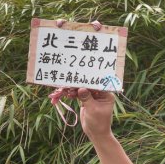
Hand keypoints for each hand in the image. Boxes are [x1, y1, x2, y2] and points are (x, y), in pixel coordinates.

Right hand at [48, 19, 114, 135]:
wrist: (96, 134)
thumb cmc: (100, 124)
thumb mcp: (94, 111)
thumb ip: (87, 98)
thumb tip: (80, 88)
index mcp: (107, 85)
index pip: (102, 64)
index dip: (98, 47)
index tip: (95, 29)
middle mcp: (99, 83)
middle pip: (88, 65)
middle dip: (78, 55)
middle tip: (68, 35)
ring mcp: (90, 87)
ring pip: (77, 77)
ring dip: (67, 80)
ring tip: (59, 83)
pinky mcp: (82, 93)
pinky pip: (72, 87)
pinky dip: (65, 90)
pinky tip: (58, 93)